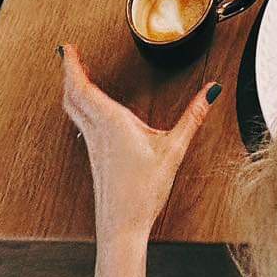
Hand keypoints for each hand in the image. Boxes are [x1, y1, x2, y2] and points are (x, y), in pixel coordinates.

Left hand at [60, 43, 217, 255]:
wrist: (122, 228)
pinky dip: (80, 106)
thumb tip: (209, 92)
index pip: (82, 87)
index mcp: (112, 123)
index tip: (67, 48)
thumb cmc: (142, 193)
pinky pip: (81, 123)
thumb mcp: (174, 150)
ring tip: (76, 76)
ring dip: (72, 89)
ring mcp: (93, 146)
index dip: (72, 65)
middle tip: (69, 54)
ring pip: (74, 110)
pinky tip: (91, 111)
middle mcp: (97, 132)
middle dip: (69, 72)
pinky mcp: (95, 157)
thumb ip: (193, 117)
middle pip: (72, 96)